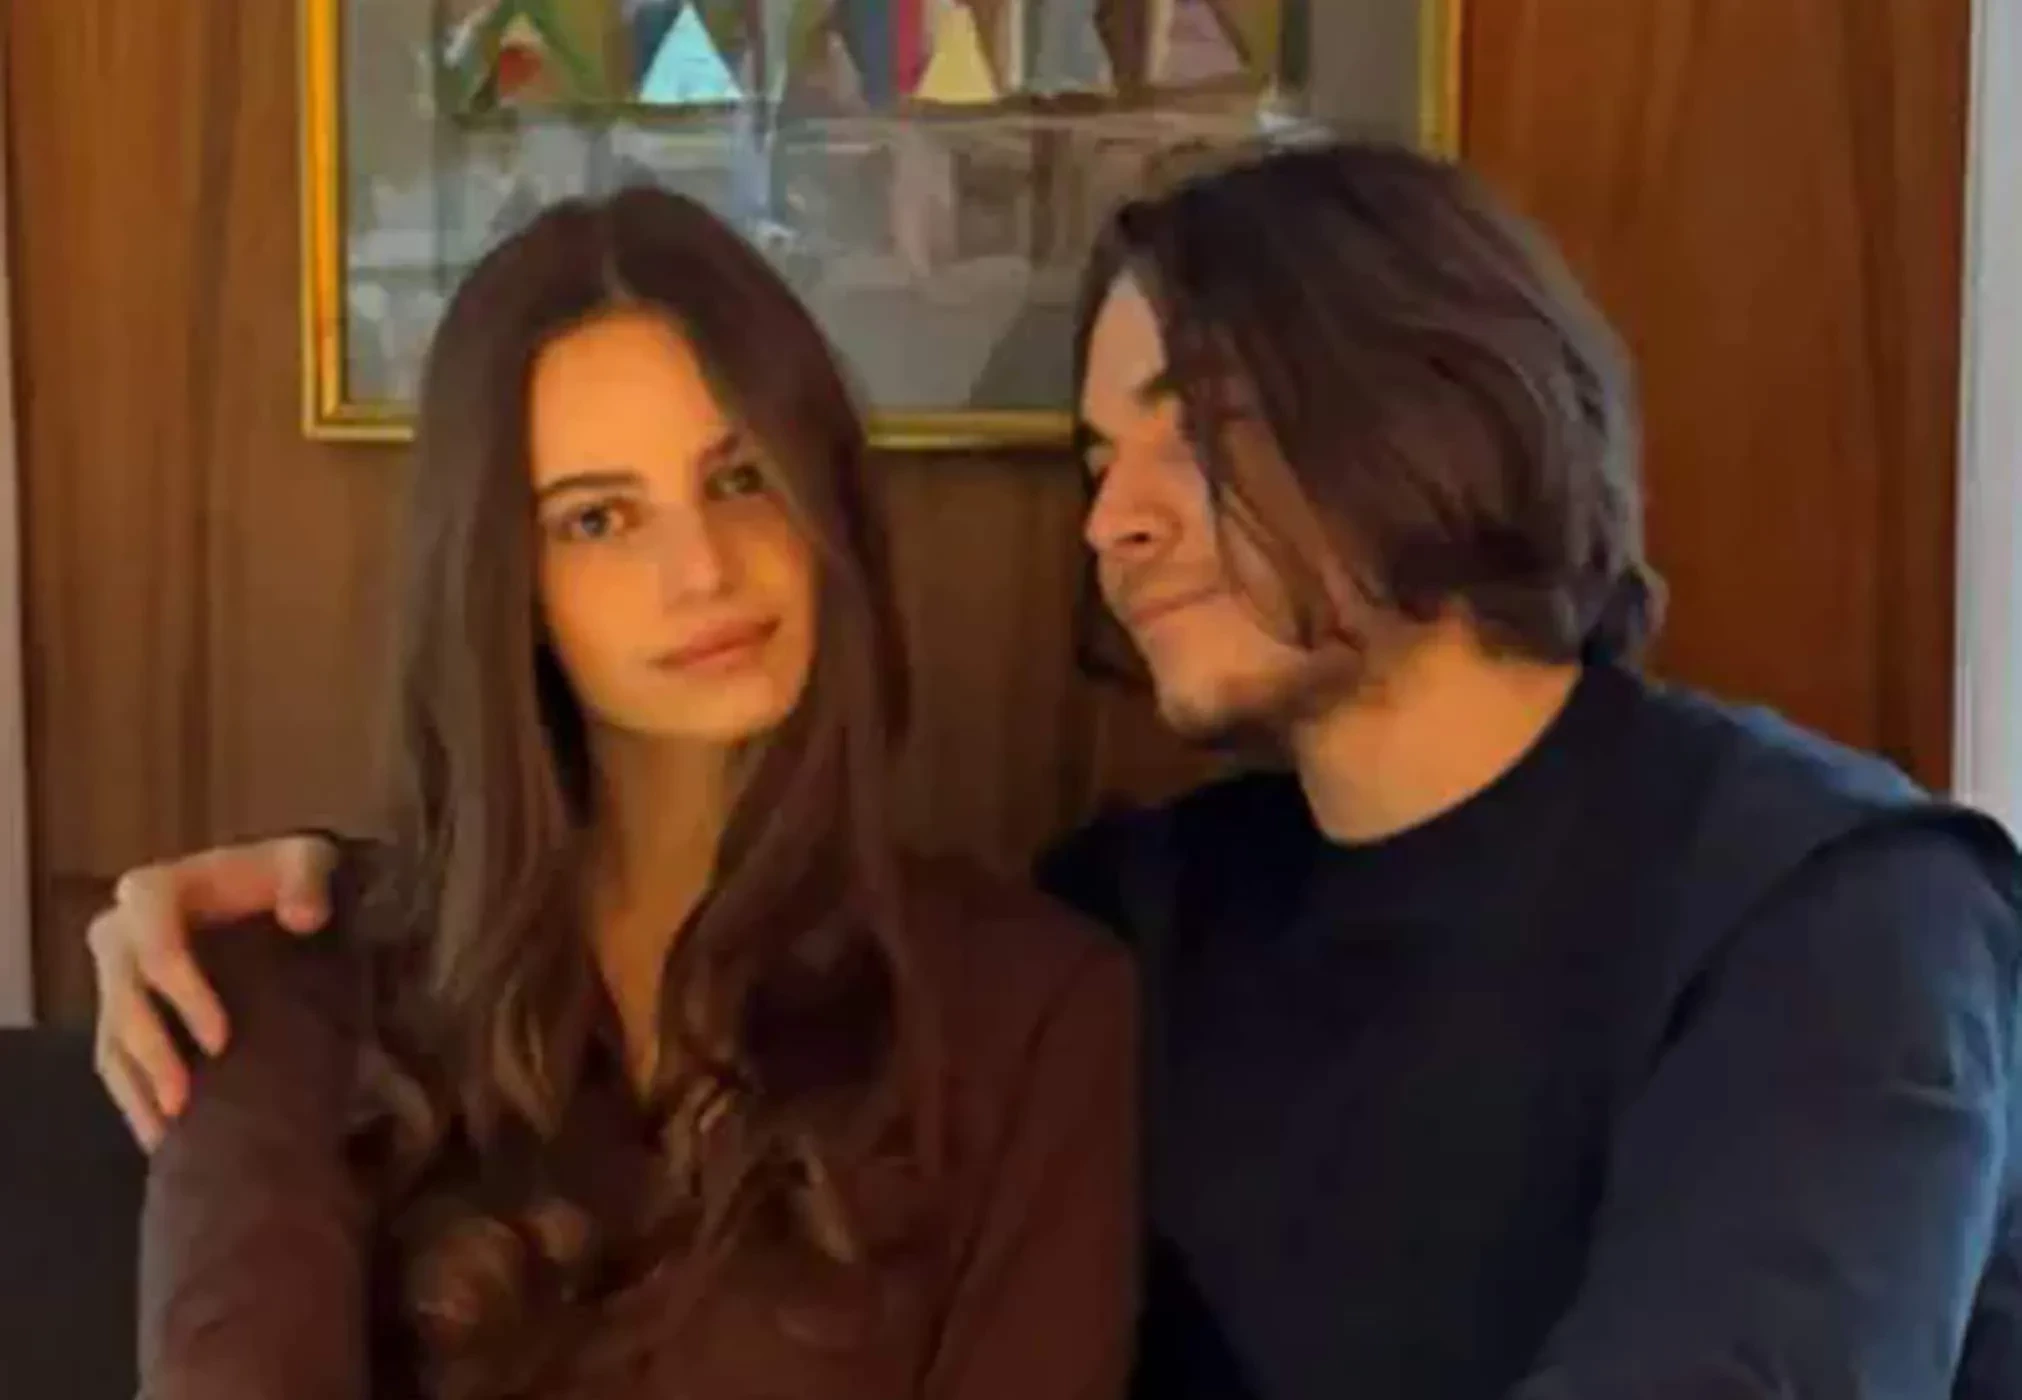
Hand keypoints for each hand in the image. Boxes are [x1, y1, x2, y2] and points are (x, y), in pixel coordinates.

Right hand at [87, 835, 339, 1149]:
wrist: (269, 897)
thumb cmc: (283, 878)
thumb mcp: (305, 859)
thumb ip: (307, 877)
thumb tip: (304, 917)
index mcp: (153, 893)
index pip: (152, 942)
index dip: (179, 991)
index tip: (219, 1038)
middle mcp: (122, 935)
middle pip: (122, 1001)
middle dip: (151, 1054)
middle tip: (185, 1102)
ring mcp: (119, 980)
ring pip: (111, 1039)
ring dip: (137, 1089)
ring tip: (170, 1133)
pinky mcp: (125, 1016)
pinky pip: (115, 1062)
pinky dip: (135, 1100)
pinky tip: (162, 1138)